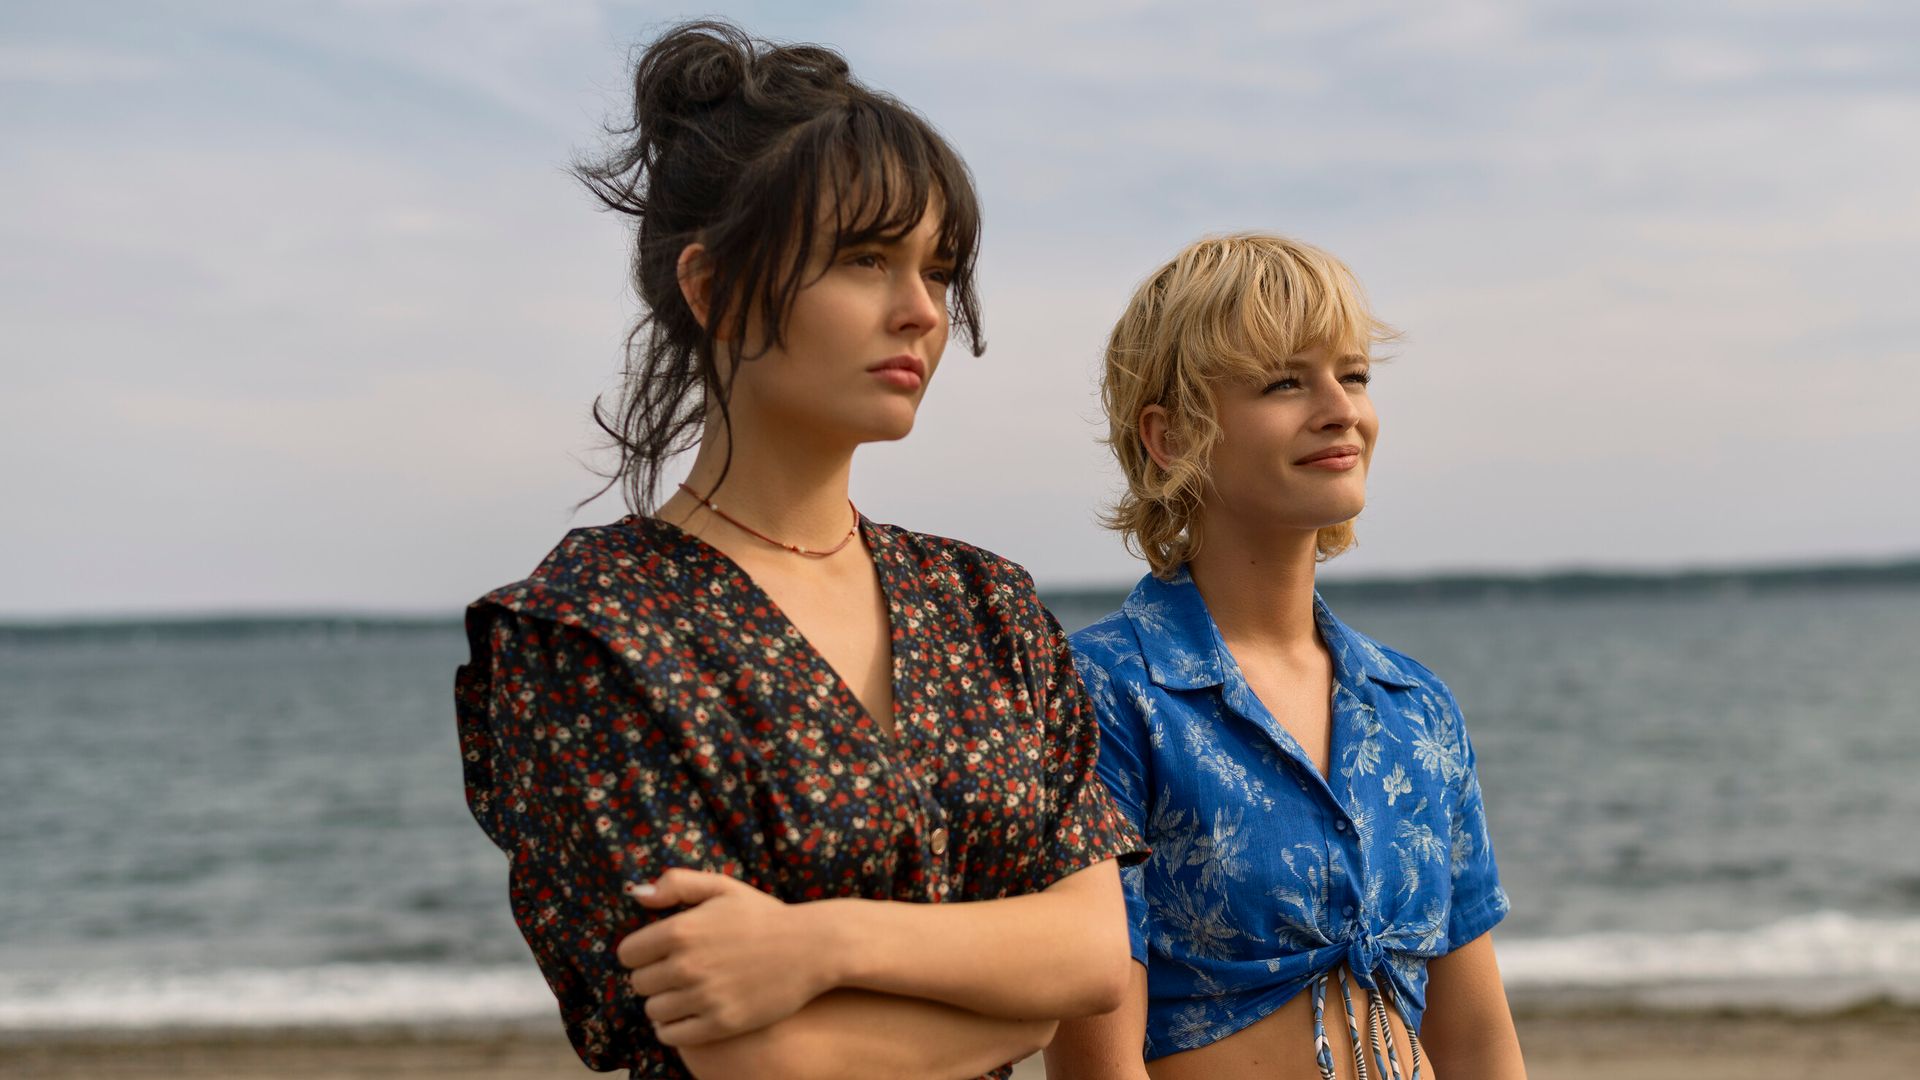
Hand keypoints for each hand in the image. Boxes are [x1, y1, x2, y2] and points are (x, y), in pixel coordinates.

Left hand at [616, 868, 834, 1045]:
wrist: (813, 948)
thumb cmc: (764, 917)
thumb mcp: (723, 887)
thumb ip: (677, 884)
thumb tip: (636, 895)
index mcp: (681, 930)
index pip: (628, 954)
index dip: (640, 953)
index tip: (657, 953)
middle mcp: (687, 966)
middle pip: (639, 984)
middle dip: (652, 978)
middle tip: (675, 974)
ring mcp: (704, 997)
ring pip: (653, 1011)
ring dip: (663, 1004)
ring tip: (683, 994)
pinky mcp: (720, 1024)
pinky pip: (673, 1035)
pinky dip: (673, 1028)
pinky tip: (688, 1015)